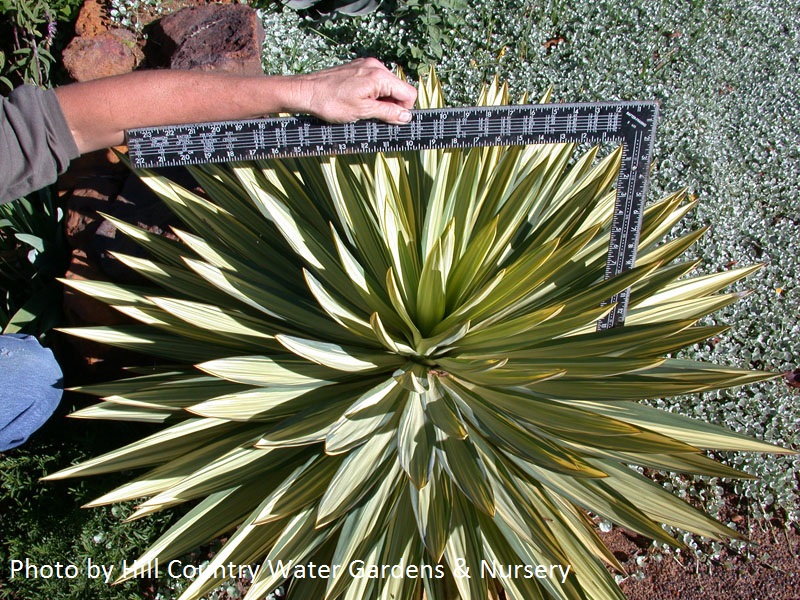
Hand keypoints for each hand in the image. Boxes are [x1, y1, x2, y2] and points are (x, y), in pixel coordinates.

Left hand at [288, 58, 417, 124]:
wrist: (307, 92)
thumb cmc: (331, 102)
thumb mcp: (363, 112)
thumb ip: (388, 113)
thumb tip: (406, 117)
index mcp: (379, 76)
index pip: (408, 93)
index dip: (403, 110)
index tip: (391, 120)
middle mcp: (375, 66)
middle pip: (398, 89)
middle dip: (391, 105)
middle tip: (373, 116)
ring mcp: (365, 65)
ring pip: (386, 86)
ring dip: (380, 100)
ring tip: (363, 108)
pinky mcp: (357, 67)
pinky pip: (374, 81)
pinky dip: (371, 93)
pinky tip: (357, 101)